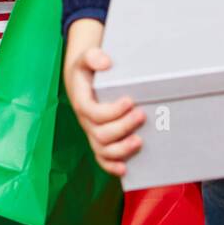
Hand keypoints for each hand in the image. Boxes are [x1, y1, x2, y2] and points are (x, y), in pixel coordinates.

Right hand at [63, 18, 144, 176]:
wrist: (82, 80)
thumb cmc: (87, 68)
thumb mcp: (87, 57)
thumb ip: (94, 56)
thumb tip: (106, 62)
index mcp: (81, 102)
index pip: (93, 113)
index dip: (112, 111)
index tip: (130, 100)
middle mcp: (85, 121)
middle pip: (100, 134)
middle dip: (123, 127)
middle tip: (142, 115)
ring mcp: (91, 133)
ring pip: (102, 150)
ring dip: (121, 149)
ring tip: (139, 141)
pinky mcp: (98, 140)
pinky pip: (101, 159)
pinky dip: (112, 166)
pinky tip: (125, 168)